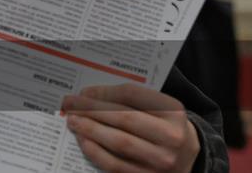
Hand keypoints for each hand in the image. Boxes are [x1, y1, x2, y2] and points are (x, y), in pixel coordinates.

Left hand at [62, 84, 199, 171]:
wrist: (186, 158)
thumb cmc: (163, 127)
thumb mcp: (157, 108)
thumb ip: (129, 100)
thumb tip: (88, 96)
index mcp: (174, 112)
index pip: (132, 95)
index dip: (103, 92)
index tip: (83, 92)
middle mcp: (172, 137)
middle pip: (124, 118)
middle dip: (91, 109)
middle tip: (69, 104)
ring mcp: (162, 160)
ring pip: (119, 142)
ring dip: (90, 129)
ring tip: (72, 120)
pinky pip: (115, 165)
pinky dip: (95, 151)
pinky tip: (82, 140)